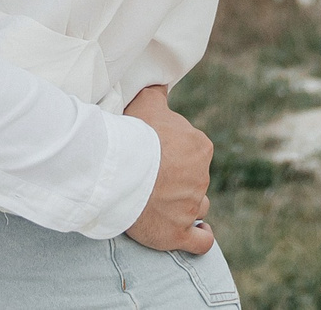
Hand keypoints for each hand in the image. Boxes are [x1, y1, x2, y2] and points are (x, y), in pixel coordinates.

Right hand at [120, 85, 214, 254]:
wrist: (120, 171)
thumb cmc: (133, 135)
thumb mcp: (147, 102)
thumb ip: (157, 91)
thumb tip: (161, 79)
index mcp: (200, 147)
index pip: (195, 151)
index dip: (176, 153)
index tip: (157, 154)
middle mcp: (201, 178)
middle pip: (195, 180)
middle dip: (178, 180)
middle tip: (151, 178)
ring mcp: (191, 207)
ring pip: (197, 207)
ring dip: (186, 206)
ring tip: (164, 204)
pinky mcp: (179, 233)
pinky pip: (201, 241)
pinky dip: (201, 237)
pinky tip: (196, 233)